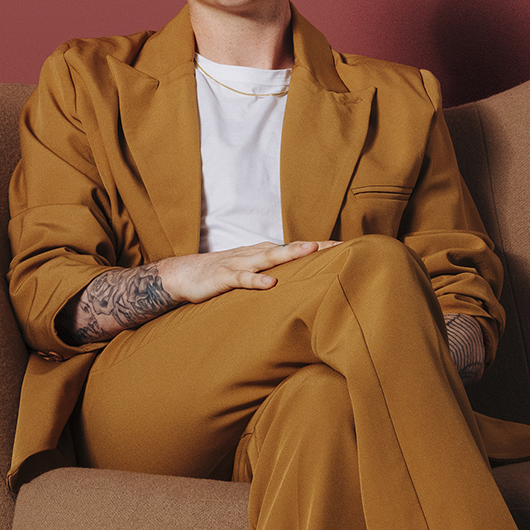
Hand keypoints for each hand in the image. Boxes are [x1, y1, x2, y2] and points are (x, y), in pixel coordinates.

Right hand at [158, 239, 336, 304]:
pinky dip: (256, 281)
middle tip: (337, 245)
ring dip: (289, 254)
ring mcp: (238, 264)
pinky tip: (270, 284)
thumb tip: (300, 284)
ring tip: (310, 250)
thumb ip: (272, 275)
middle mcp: (253, 255)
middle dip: (312, 247)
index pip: (294, 250)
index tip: (346, 247)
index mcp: (261, 254)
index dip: (319, 248)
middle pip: (287, 249)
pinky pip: (242, 279)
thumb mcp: (250, 274)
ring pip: (268, 258)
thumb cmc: (221, 275)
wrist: (183, 275)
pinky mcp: (224, 277)